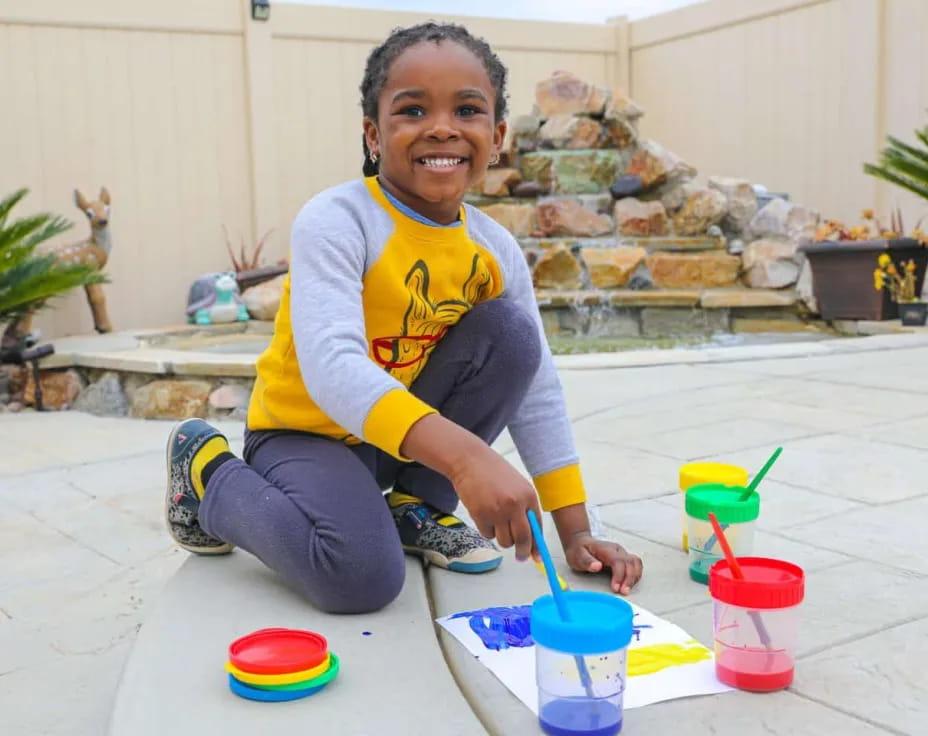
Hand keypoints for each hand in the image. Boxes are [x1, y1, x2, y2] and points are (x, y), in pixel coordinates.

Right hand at [450, 445, 542, 562]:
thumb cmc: (493, 473)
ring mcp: (497, 511)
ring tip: (496, 519)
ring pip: (505, 541)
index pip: (537, 527)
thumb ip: (525, 509)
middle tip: (520, 557)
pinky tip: (484, 513)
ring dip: (501, 537)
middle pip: (523, 539)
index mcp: (528, 495)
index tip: (536, 556)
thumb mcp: (517, 486)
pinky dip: (487, 530)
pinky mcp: (481, 515)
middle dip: (522, 552)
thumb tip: (530, 538)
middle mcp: (515, 504)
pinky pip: (488, 535)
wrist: (470, 460)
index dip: (537, 545)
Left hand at [564, 532, 642, 594]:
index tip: (615, 588)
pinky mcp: (624, 558)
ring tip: (626, 589)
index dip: (619, 575)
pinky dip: (635, 575)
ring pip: (636, 562)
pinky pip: (635, 565)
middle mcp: (616, 550)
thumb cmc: (579, 550)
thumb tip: (597, 566)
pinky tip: (629, 584)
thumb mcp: (577, 556)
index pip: (618, 561)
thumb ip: (587, 561)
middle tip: (623, 592)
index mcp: (606, 549)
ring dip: (634, 577)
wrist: (580, 543)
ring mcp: (621, 553)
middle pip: (630, 562)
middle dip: (629, 579)